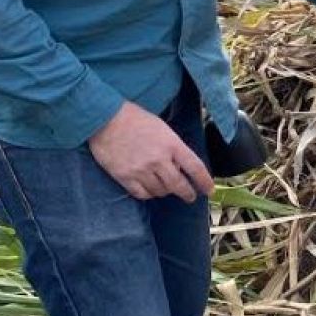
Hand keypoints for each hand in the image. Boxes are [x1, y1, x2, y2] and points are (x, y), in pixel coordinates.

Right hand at [88, 102, 213, 201]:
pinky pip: (142, 194)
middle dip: (187, 193)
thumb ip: (173, 147)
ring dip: (166, 192)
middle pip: (179, 185)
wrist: (106, 119)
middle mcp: (159, 160)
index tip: (209, 190)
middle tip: (191, 196)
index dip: (204, 181)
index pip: (195, 167)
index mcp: (172, 144)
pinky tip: (150, 190)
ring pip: (161, 191)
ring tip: (167, 188)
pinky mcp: (125, 177)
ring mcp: (142, 170)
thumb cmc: (136, 118)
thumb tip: (181, 166)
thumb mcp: (163, 128)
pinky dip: (149, 194)